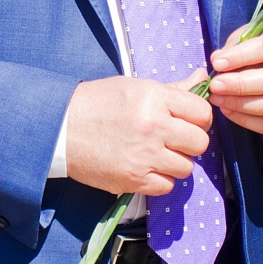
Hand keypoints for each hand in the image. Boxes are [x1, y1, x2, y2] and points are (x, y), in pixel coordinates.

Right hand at [66, 71, 212, 196]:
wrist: (59, 128)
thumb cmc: (96, 103)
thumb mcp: (134, 87)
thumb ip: (172, 88)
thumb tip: (201, 77)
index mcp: (155, 98)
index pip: (202, 113)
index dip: (198, 118)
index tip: (188, 120)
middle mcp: (153, 126)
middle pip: (199, 143)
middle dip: (190, 141)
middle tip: (174, 139)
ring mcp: (144, 155)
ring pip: (186, 167)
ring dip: (175, 162)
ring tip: (157, 153)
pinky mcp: (133, 179)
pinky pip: (166, 186)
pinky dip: (160, 179)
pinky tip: (146, 167)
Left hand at [208, 25, 262, 134]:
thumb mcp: (251, 37)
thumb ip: (235, 46)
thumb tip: (217, 60)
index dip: (240, 56)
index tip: (218, 63)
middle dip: (240, 85)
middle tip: (215, 85)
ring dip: (241, 105)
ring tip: (218, 99)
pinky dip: (247, 121)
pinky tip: (228, 111)